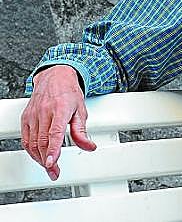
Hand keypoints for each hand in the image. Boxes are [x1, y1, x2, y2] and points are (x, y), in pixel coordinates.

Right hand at [21, 65, 96, 180]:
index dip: (53, 150)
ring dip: (40, 158)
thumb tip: (89, 146)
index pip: (55, 133)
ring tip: (49, 166)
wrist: (55, 77)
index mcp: (61, 109)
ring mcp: (33, 115)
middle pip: (43, 142)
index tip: (52, 163)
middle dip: (48, 161)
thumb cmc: (69, 92)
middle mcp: (45, 112)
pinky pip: (26, 139)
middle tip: (54, 172)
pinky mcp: (26, 118)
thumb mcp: (81, 110)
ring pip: (33, 142)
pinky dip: (31, 150)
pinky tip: (39, 156)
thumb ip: (82, 131)